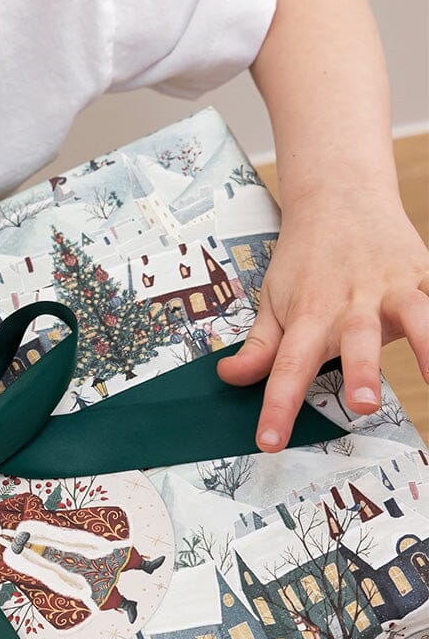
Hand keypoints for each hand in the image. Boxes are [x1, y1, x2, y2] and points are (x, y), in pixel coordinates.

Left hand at [216, 191, 428, 448]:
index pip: (287, 366)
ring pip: (410, 316)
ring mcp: (390, 286)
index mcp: (308, 313)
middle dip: (360, 371)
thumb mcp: (272, 299)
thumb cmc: (304, 259)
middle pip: (355, 339)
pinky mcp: (421, 277)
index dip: (278, 406)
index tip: (270, 442)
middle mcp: (350, 301)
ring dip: (423, 346)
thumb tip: (228, 378)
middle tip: (363, 405)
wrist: (340, 196)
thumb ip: (259, 346)